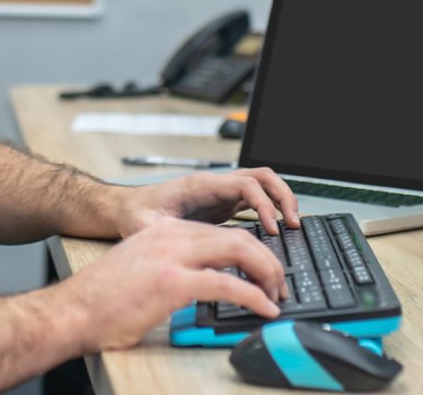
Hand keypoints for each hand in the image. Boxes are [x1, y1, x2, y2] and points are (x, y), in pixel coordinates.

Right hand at [58, 216, 286, 352]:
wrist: (72, 310)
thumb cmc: (101, 299)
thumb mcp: (141, 269)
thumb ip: (172, 267)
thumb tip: (205, 283)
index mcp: (164, 232)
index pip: (221, 231)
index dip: (250, 251)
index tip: (262, 271)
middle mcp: (171, 237)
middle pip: (237, 236)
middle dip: (266, 259)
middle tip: (278, 284)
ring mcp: (173, 256)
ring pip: (239, 251)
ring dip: (266, 273)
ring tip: (276, 295)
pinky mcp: (173, 282)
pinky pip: (229, 284)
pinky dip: (254, 295)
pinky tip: (264, 308)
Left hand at [114, 167, 298, 237]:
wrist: (129, 207)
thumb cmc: (137, 213)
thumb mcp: (146, 225)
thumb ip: (163, 233)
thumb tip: (178, 245)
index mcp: (201, 186)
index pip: (244, 184)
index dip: (263, 204)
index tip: (271, 228)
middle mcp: (215, 185)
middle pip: (261, 176)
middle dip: (282, 196)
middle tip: (293, 223)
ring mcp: (221, 193)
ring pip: (261, 184)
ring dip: (280, 199)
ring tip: (293, 224)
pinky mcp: (223, 204)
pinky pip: (255, 199)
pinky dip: (271, 209)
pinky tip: (276, 229)